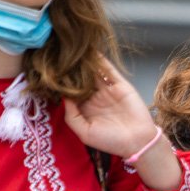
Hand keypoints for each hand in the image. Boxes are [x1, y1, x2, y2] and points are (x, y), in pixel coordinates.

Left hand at [62, 60, 181, 190]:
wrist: (137, 141)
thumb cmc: (110, 141)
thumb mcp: (85, 132)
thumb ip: (72, 115)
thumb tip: (63, 96)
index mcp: (85, 109)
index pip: (70, 91)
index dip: (62, 83)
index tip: (52, 73)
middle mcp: (94, 97)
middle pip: (81, 79)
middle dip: (72, 69)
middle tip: (60, 56)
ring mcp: (107, 90)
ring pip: (93, 72)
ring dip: (85, 63)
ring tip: (73, 50)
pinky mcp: (120, 84)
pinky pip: (108, 70)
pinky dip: (101, 61)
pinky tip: (91, 51)